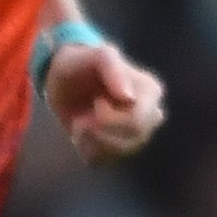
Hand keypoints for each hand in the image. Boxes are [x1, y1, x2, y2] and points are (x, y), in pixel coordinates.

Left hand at [43, 35, 166, 162]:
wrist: (64, 78)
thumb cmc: (83, 62)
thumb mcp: (95, 55)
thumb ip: (112, 68)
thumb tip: (129, 98)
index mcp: (151, 92)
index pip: (138, 121)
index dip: (111, 118)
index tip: (96, 101)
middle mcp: (150, 116)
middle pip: (131, 140)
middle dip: (100, 131)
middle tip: (82, 116)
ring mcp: (135, 135)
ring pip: (118, 153)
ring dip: (90, 140)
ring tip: (79, 122)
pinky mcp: (116, 149)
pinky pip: (103, 161)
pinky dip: (85, 149)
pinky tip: (79, 134)